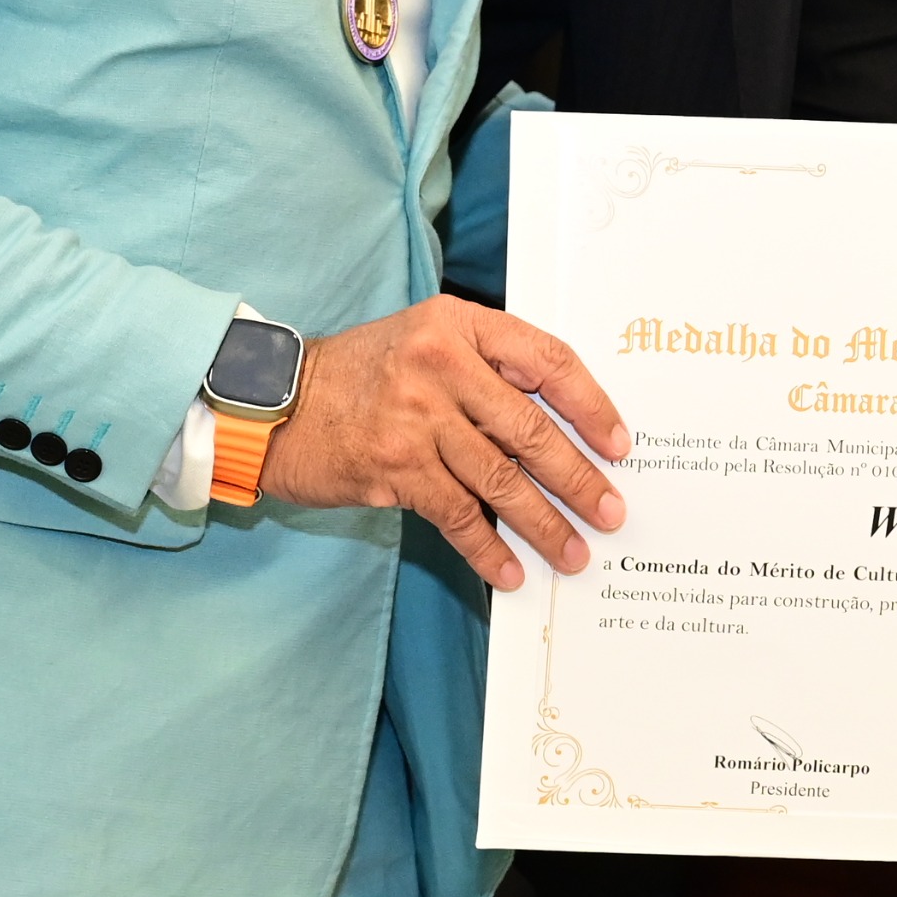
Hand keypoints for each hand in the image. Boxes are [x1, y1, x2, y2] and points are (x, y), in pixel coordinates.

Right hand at [260, 296, 630, 590]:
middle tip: (610, 510)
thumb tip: (558, 425)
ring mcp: (415, 418)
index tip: (618, 443)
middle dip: (578, 478)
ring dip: (544, 523)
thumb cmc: (361, 373)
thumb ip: (485, 366)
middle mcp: (440, 365)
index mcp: (458, 325)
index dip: (590, 405)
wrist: (277, 401)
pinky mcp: (393, 468)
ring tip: (573, 552)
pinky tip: (509, 571)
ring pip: (501, 479)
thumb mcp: (425, 339)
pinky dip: (487, 548)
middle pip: (530, 429)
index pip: (546, 359)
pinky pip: (457, 515)